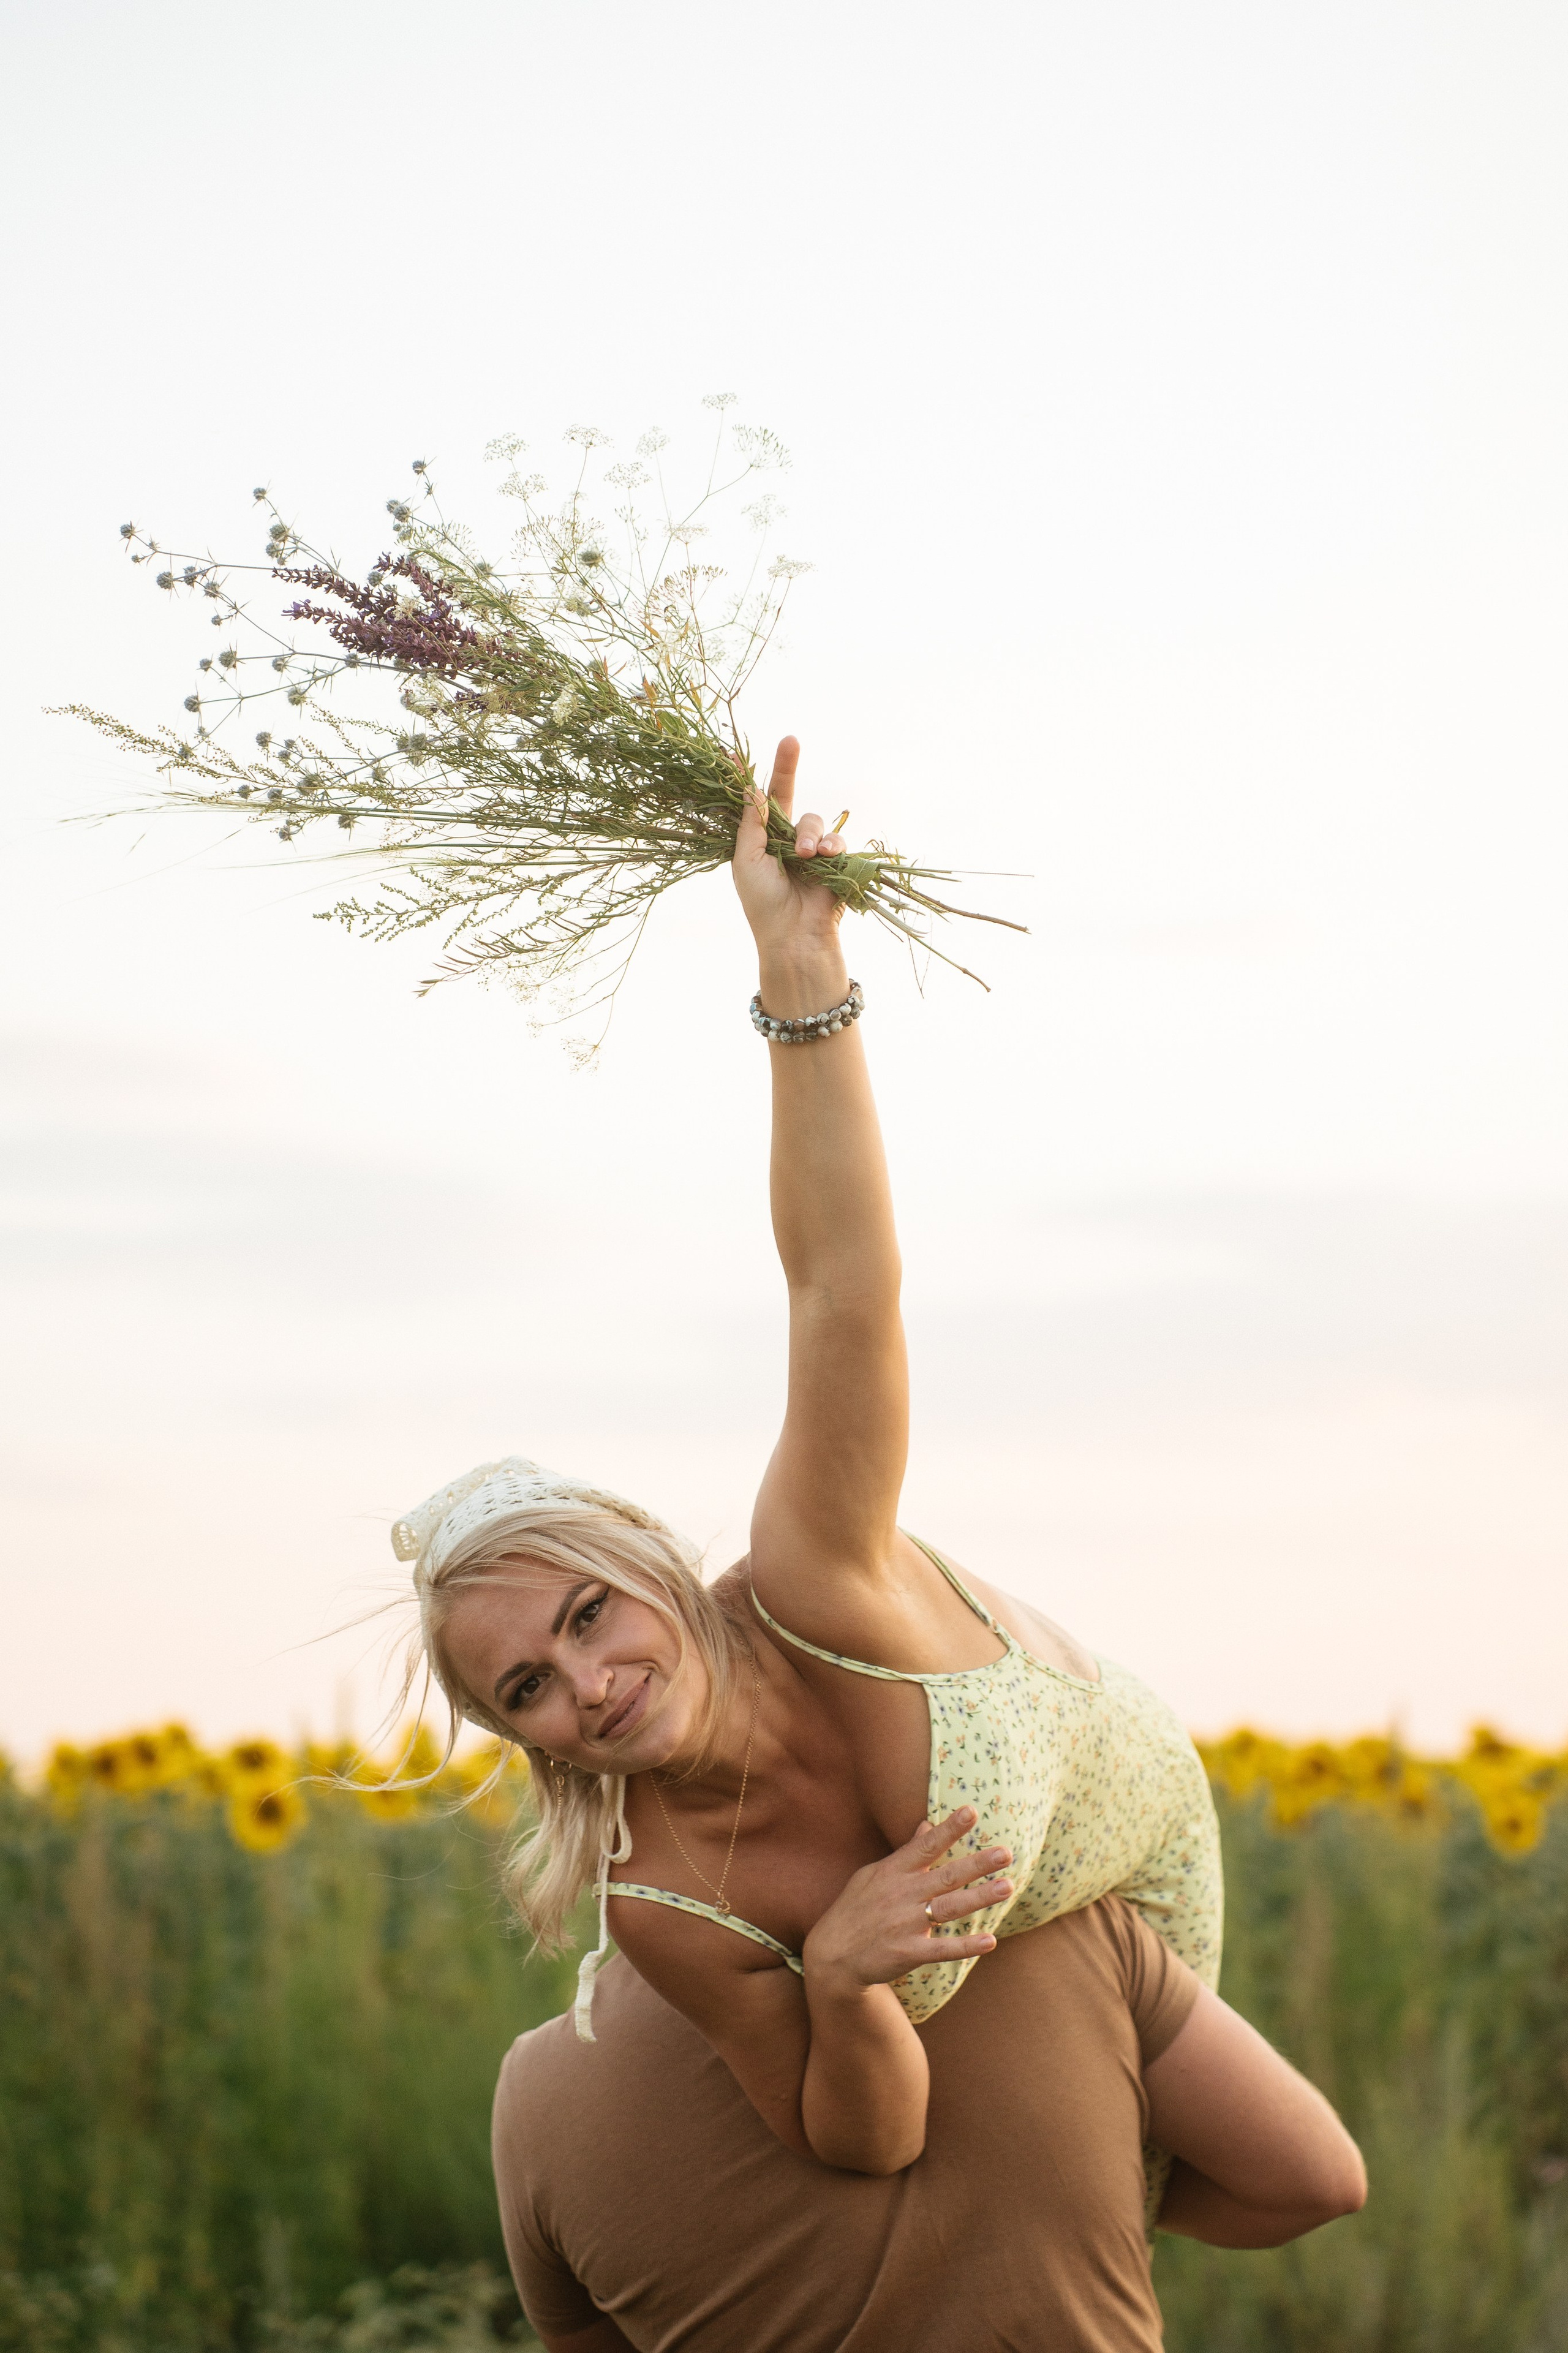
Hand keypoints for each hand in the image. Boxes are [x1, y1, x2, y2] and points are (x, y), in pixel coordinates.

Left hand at [731, 736, 848, 976]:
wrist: (792, 935)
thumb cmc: (763, 902)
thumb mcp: (747, 859)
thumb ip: (752, 823)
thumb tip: (751, 787)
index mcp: (761, 840)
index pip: (757, 802)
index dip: (749, 776)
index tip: (734, 750)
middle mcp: (786, 840)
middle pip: (788, 794)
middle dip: (787, 765)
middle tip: (791, 740)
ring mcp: (812, 849)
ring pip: (813, 819)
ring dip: (810, 834)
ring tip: (805, 856)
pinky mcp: (836, 861)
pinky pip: (836, 838)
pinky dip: (832, 845)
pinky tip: (825, 857)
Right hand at [801, 1808, 1014, 1995]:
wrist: (831, 1956)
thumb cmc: (855, 1909)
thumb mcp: (873, 1875)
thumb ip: (905, 1853)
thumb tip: (926, 1825)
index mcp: (893, 1872)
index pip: (926, 1845)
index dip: (949, 1828)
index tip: (972, 1811)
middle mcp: (902, 1894)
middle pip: (945, 1876)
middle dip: (976, 1863)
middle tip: (1005, 1853)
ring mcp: (905, 1924)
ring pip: (949, 1908)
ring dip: (979, 1898)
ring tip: (1006, 1887)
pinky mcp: (908, 1953)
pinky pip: (942, 1949)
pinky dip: (966, 1946)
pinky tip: (989, 1941)